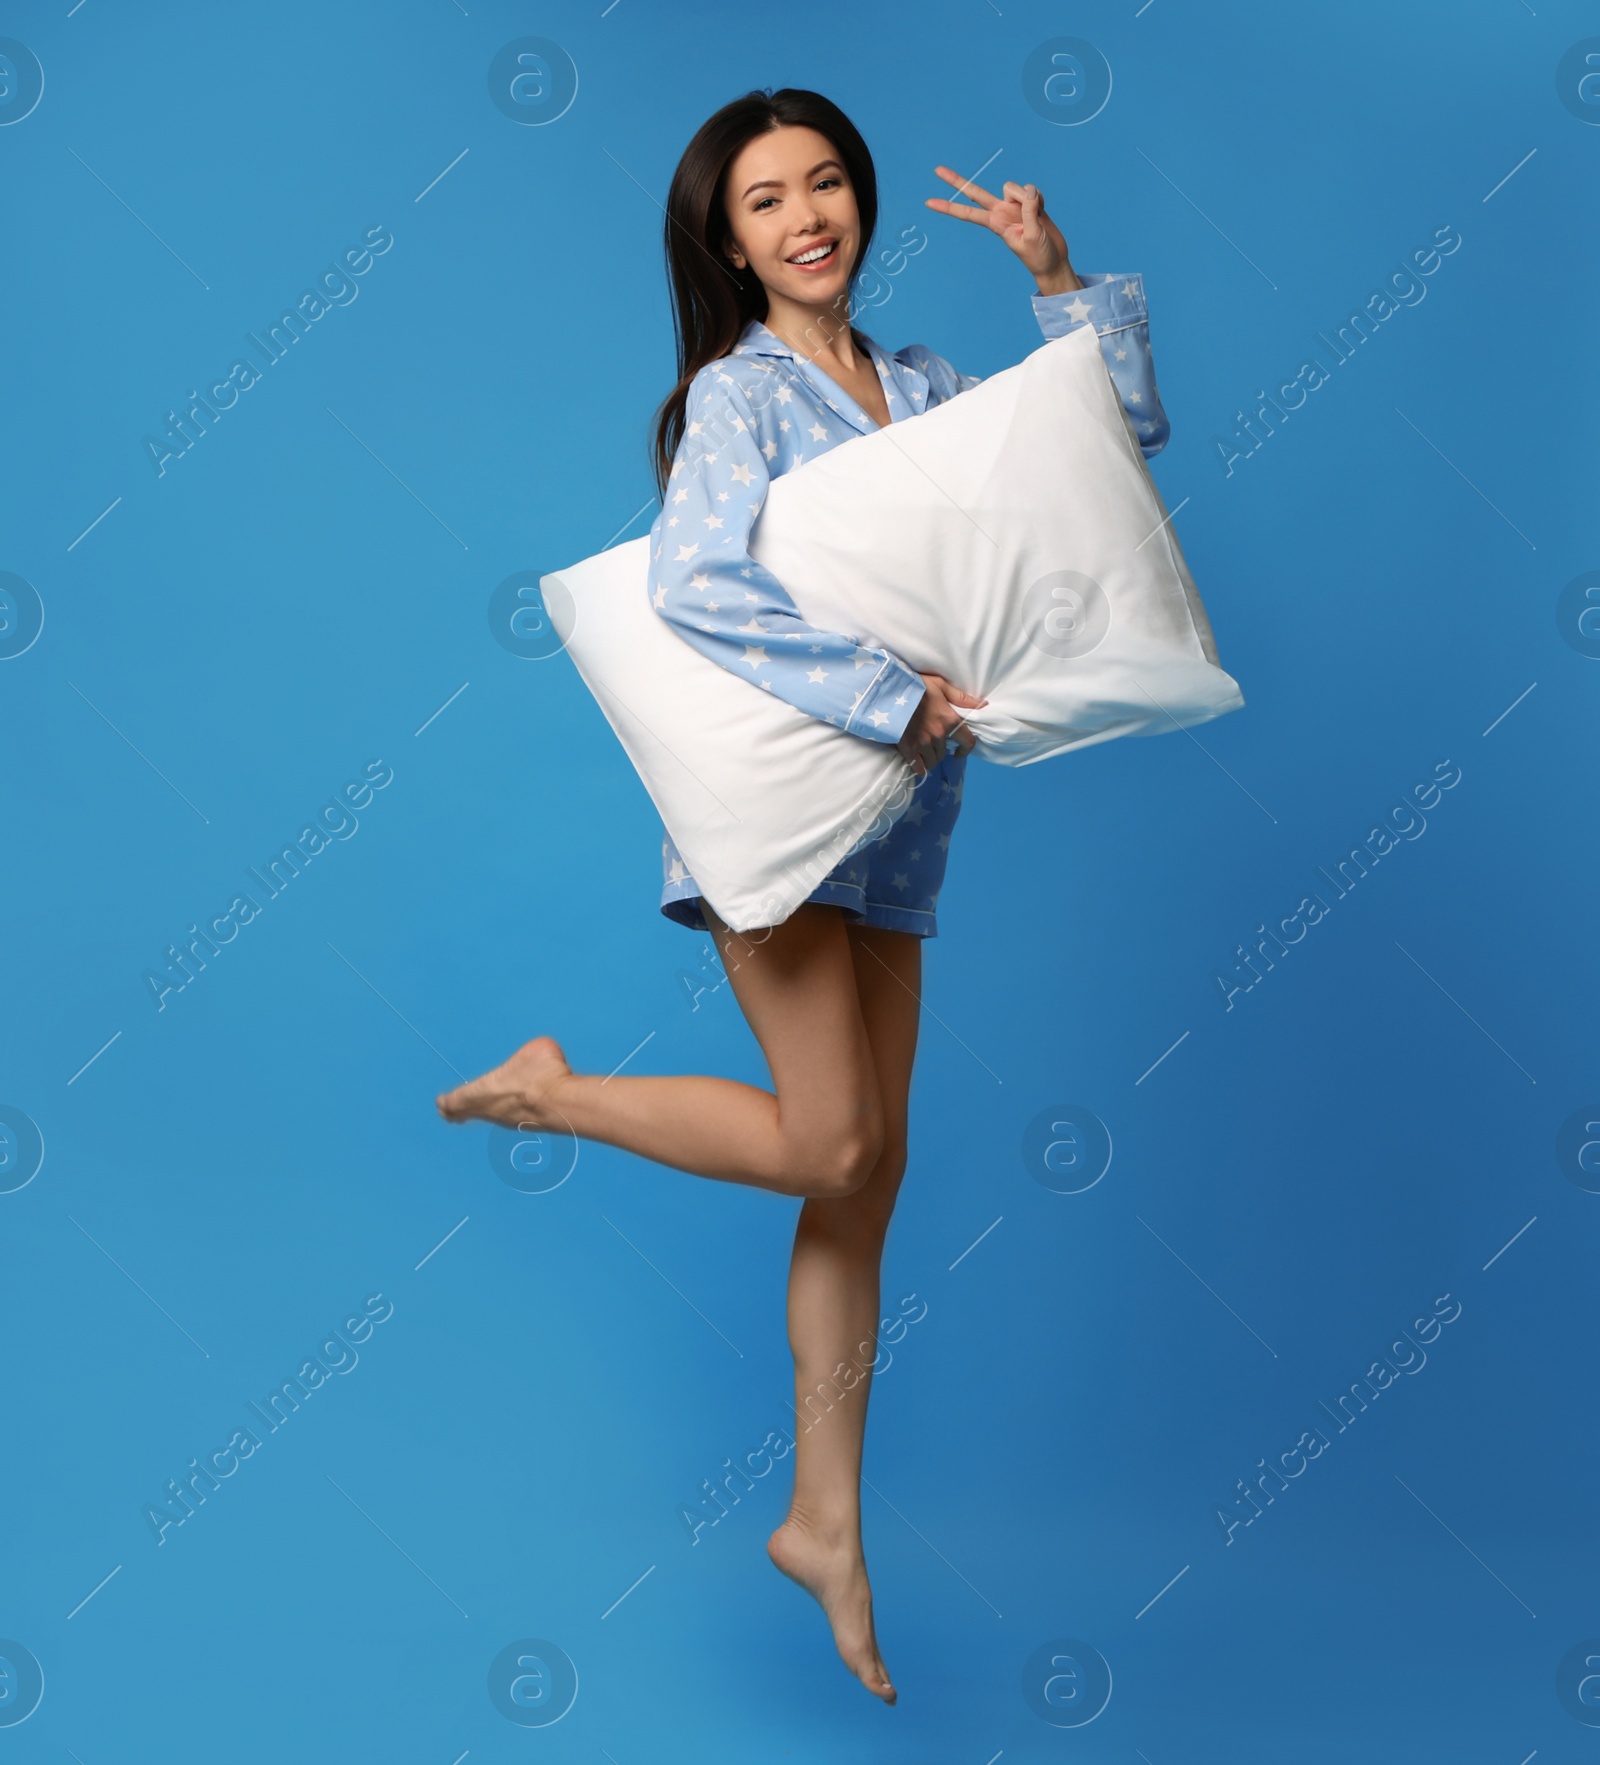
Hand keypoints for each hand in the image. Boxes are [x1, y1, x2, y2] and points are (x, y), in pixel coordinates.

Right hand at [897, 673, 986, 777]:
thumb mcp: (940, 685)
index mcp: (949, 720)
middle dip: (940, 751)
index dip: (966, 751)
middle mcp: (938, 735)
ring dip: (929, 758)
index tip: (959, 753)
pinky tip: (916, 762)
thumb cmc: (915, 686)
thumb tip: (983, 705)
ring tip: (922, 751)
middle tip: (932, 744)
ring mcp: (922, 743)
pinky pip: (918, 767)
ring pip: (932, 761)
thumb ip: (961, 698)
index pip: (967, 742)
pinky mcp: (907, 749)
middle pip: (944, 753)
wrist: (887, 692)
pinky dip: (918, 766)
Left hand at [925, 168, 1080, 294]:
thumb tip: (1029, 192)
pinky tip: (1043, 211)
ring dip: (1028, 197)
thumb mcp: (1032, 236)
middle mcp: (1001, 211)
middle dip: (957, 181)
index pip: (967, 213)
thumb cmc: (1039, 255)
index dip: (949, 207)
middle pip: (975, 193)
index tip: (928, 203)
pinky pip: (1032, 189)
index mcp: (996, 223)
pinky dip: (1040, 199)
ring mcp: (1014, 205)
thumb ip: (1030, 212)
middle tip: (936, 170)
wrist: (1053, 260)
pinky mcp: (1028, 202)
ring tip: (1037, 214)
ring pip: (1014, 186)